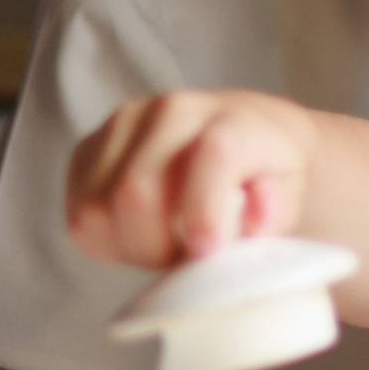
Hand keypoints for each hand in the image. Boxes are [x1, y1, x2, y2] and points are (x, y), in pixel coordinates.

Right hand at [65, 91, 319, 268]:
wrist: (246, 138)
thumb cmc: (266, 174)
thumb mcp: (290, 193)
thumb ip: (276, 208)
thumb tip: (256, 216)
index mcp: (234, 120)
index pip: (212, 155)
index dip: (203, 211)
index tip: (206, 251)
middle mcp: (174, 110)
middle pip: (136, 191)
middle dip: (156, 247)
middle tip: (184, 259)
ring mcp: (125, 124)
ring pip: (96, 207)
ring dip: (128, 245)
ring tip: (165, 244)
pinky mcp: (90, 147)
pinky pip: (78, 213)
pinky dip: (105, 239)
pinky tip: (139, 234)